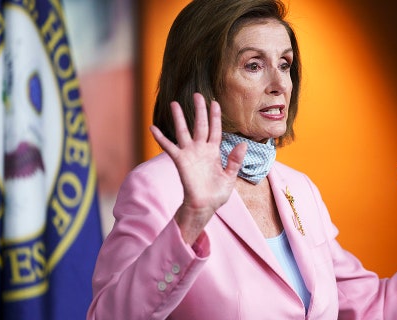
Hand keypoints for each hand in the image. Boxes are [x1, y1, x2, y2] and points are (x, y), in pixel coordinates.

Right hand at [150, 93, 246, 243]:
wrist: (205, 207)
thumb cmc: (217, 194)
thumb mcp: (230, 177)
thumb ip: (235, 160)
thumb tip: (243, 144)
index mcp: (214, 152)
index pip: (215, 130)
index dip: (215, 117)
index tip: (215, 102)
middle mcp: (201, 149)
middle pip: (200, 125)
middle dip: (199, 110)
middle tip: (197, 95)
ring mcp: (189, 154)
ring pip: (183, 131)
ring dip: (179, 118)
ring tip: (174, 103)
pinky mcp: (180, 161)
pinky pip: (169, 147)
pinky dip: (161, 138)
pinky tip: (153, 128)